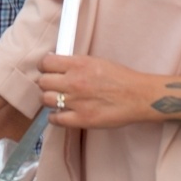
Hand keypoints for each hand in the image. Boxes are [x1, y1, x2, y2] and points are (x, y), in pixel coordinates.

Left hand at [39, 53, 175, 128]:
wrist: (138, 96)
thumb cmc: (120, 77)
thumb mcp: (95, 61)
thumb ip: (75, 63)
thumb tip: (56, 64)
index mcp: (78, 64)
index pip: (45, 63)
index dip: (44, 66)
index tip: (47, 69)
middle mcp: (74, 81)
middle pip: (42, 82)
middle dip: (46, 83)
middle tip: (53, 86)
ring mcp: (76, 101)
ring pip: (46, 100)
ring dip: (50, 99)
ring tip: (58, 100)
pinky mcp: (81, 119)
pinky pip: (55, 119)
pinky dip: (55, 117)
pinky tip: (61, 114)